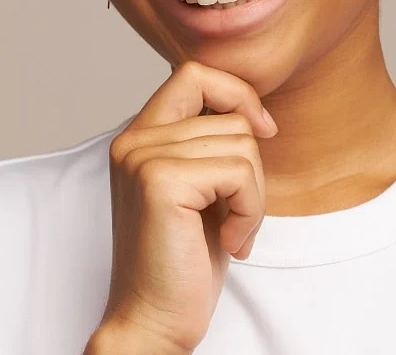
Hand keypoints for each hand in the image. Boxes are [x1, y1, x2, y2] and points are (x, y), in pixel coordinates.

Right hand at [95, 60, 277, 354]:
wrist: (153, 322)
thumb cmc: (182, 259)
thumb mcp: (198, 187)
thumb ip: (206, 141)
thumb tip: (250, 108)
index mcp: (139, 135)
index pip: (193, 73)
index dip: (236, 93)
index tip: (262, 130)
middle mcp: (134, 139)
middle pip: (231, 115)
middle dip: (252, 167)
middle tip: (235, 212)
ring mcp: (143, 158)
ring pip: (242, 143)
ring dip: (252, 195)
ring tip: (230, 230)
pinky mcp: (160, 182)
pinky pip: (239, 172)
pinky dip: (249, 211)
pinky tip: (228, 241)